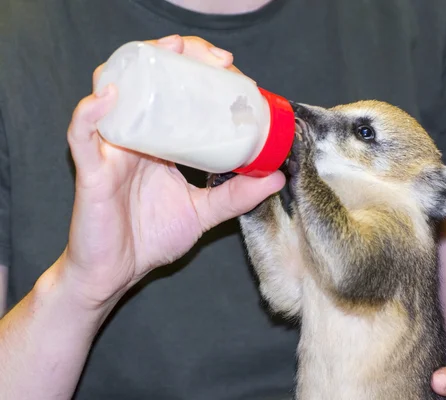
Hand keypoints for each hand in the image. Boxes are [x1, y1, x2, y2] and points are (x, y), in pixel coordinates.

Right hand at [60, 35, 284, 308]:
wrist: (115, 273)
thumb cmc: (150, 238)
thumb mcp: (203, 212)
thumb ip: (236, 195)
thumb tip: (275, 177)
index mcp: (161, 144)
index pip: (177, 96)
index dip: (200, 74)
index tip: (231, 69)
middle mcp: (136, 138)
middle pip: (149, 81)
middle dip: (179, 59)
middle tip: (215, 59)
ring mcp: (111, 150)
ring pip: (113, 92)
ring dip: (140, 67)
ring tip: (172, 52)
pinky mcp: (92, 170)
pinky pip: (82, 133)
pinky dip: (91, 111)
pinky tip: (111, 94)